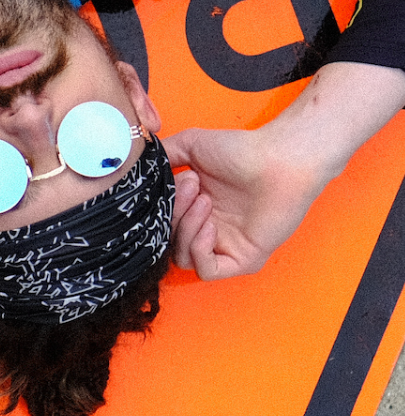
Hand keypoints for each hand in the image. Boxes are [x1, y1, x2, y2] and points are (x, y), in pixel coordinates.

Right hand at [164, 62, 404, 280]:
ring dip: (187, 229)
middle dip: (175, 214)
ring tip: (204, 201)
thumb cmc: (240, 149)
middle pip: (169, 238)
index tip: (174, 181)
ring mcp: (223, 244)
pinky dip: (200, 250)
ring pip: (184, 257)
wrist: (277, 159)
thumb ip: (163, 156)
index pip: (161, 220)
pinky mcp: (242, 259)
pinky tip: (209, 227)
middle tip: (193, 186)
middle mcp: (205, 227)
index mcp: (192, 205)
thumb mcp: (190, 145)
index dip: (160, 206)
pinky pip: (208, 270)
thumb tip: (138, 166)